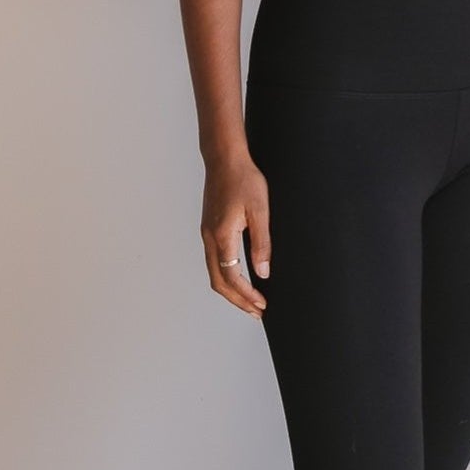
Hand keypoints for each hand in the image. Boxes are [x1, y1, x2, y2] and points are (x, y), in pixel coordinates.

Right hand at [201, 155, 270, 316]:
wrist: (224, 159)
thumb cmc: (244, 179)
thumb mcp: (260, 210)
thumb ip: (261, 243)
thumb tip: (263, 272)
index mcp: (222, 235)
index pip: (232, 277)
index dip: (246, 295)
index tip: (261, 305)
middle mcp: (210, 238)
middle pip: (218, 281)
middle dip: (237, 300)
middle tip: (256, 311)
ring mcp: (207, 233)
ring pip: (214, 273)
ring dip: (231, 290)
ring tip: (249, 300)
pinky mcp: (209, 229)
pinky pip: (214, 261)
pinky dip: (225, 276)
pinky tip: (239, 277)